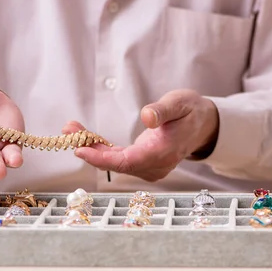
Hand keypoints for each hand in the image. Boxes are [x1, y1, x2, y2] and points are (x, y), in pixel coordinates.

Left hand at [68, 89, 218, 181]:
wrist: (202, 125)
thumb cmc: (191, 112)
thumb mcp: (180, 103)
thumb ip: (163, 111)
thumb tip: (147, 117)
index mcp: (164, 152)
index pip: (128, 161)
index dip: (102, 158)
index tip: (80, 149)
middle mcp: (156, 165)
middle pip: (117, 163)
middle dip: (90, 149)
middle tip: (69, 130)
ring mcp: (149, 167)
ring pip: (115, 163)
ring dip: (92, 148)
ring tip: (72, 129)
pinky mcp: (143, 164)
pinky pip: (119, 160)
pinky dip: (101, 149)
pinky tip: (85, 137)